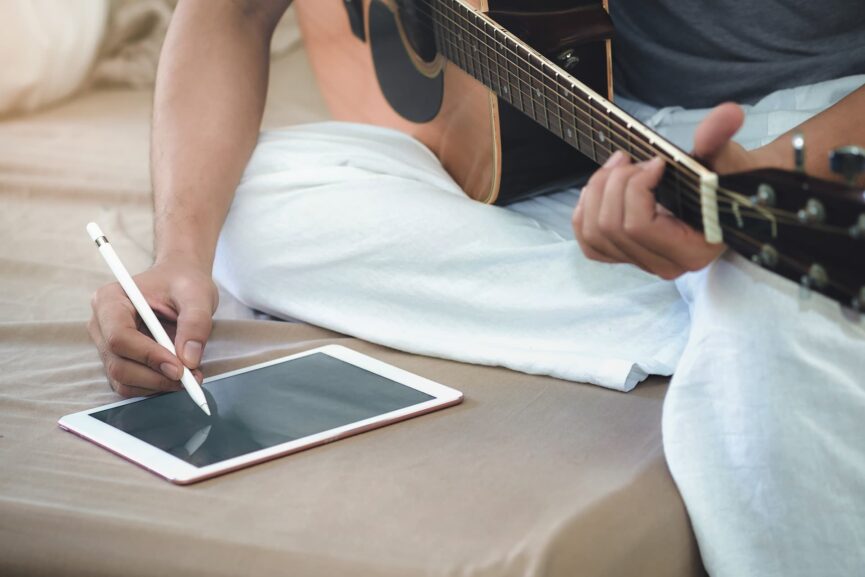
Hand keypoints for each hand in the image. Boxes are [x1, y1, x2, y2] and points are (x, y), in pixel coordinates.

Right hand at [88, 260, 218, 396]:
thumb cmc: (183, 283)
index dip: (148, 356)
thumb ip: (196, 324)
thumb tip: (189, 360)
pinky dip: (156, 386)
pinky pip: (131, 385)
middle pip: (118, 364)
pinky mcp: (119, 360)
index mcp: (111, 300)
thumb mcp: (197, 295)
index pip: (119, 337)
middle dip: (155, 377)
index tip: (180, 367)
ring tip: (190, 376)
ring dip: (158, 385)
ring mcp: (107, 345)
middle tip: (190, 377)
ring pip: (123, 380)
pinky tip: (178, 376)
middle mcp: (101, 324)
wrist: (180, 284)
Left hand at [572, 103, 759, 278]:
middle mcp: (664, 266)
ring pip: (593, 233)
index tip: (656, 162)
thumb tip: (728, 114)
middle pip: (610, 227)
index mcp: (692, 251)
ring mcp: (642, 263)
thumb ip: (720, 139)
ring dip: (598, 191)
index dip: (636, 188)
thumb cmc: (726, 179)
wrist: (725, 196)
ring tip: (619, 165)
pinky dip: (587, 210)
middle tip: (633, 160)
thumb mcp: (726, 157)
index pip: (639, 227)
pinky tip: (602, 186)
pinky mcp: (625, 255)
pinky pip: (587, 240)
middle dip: (615, 184)